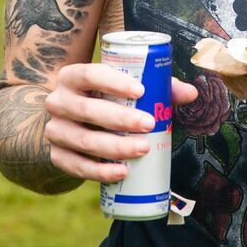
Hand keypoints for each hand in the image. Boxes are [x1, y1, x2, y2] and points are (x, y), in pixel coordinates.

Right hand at [43, 63, 198, 182]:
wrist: (73, 124)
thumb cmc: (107, 100)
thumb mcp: (126, 89)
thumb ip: (158, 86)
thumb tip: (191, 93)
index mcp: (72, 76)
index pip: (89, 73)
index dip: (114, 82)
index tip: (141, 90)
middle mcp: (57, 101)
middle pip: (87, 109)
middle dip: (120, 118)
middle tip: (149, 124)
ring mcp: (54, 131)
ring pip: (83, 141)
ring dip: (115, 147)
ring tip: (142, 149)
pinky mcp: (57, 156)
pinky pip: (77, 167)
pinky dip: (100, 172)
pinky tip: (122, 172)